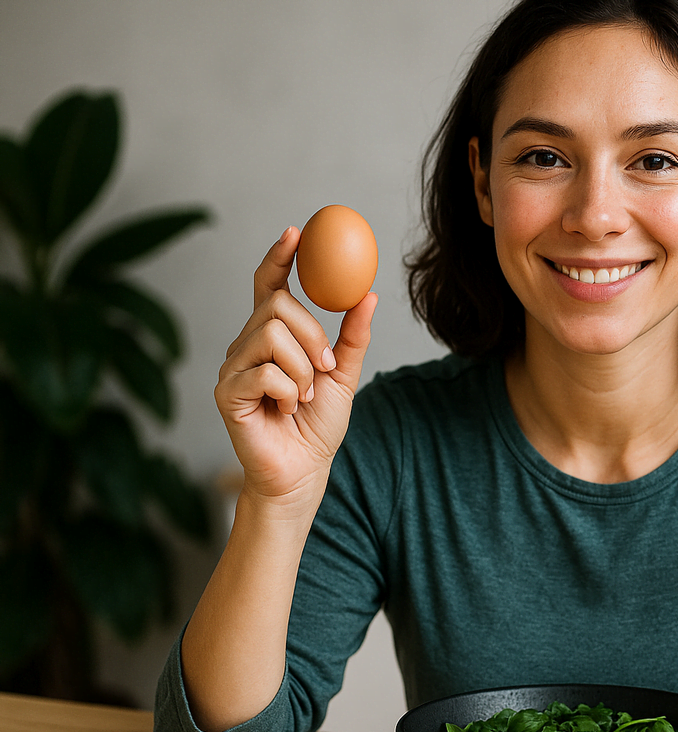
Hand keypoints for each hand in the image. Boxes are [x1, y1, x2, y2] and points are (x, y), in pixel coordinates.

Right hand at [215, 226, 377, 507]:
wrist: (304, 471)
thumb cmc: (317, 426)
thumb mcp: (344, 375)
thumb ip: (352, 336)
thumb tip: (368, 294)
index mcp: (273, 337)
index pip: (270, 285)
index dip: (280, 257)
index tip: (297, 232)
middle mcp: (246, 345)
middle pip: (278, 307)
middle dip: (313, 337)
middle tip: (325, 370)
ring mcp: (232, 367)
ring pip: (272, 336)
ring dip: (304, 369)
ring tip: (304, 395)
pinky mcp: (226, 392)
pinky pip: (265, 372)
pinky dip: (289, 391)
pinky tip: (286, 409)